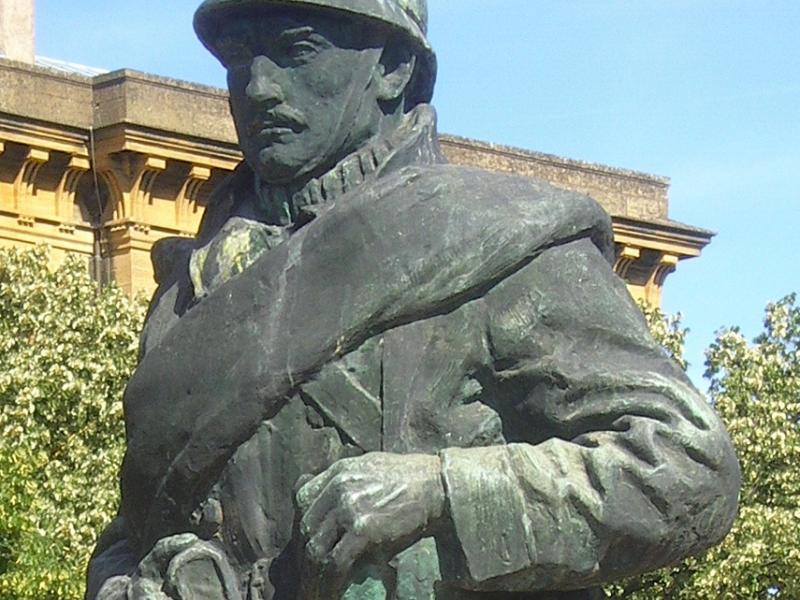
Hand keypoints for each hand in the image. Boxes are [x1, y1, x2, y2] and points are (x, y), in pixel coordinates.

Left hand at [295, 452, 445, 594]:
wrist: (437, 486)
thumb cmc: (411, 479)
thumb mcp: (371, 466)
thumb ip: (348, 480)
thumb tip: (333, 504)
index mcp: (339, 471)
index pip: (303, 498)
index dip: (303, 522)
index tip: (308, 541)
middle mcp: (339, 487)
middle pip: (307, 526)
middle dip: (305, 553)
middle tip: (309, 573)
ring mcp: (349, 508)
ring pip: (316, 547)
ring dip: (313, 574)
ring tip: (314, 590)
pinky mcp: (363, 530)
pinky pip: (335, 562)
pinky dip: (329, 582)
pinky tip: (329, 593)